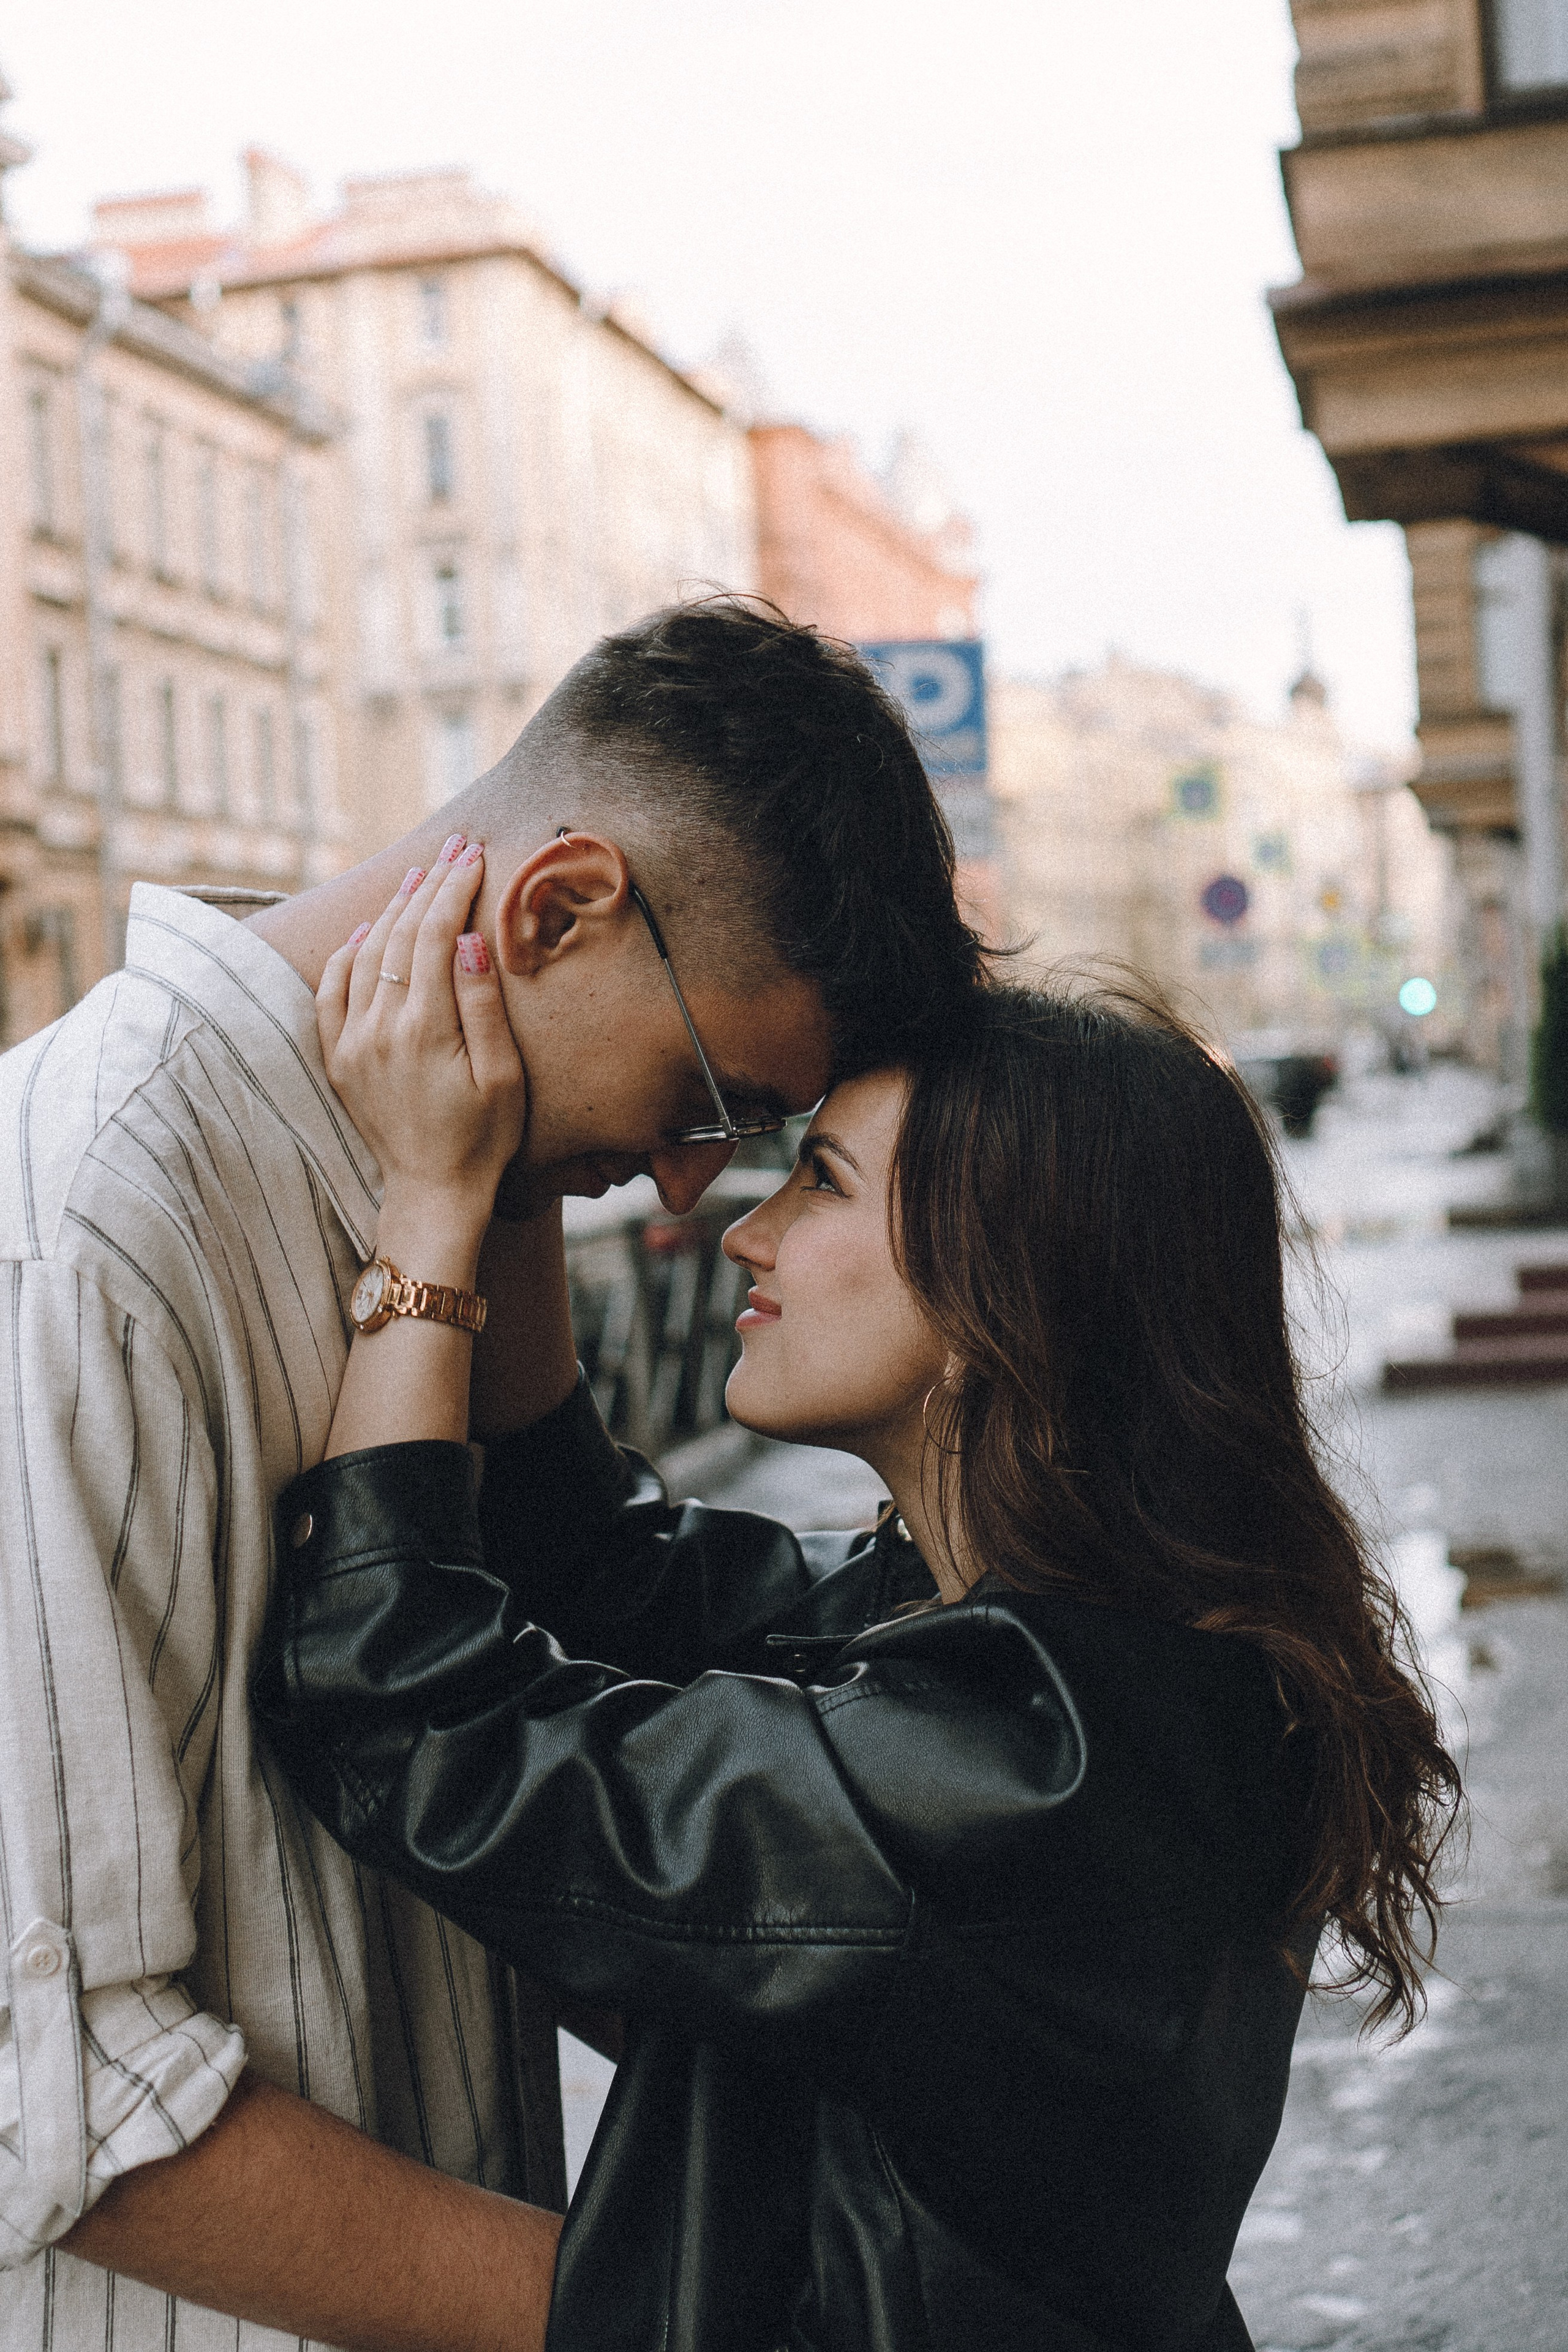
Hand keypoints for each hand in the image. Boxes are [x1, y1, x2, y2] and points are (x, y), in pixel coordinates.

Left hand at [318, 838, 525, 1234]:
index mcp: (424, 1028)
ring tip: (415, 878)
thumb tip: (465, 941)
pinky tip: (366, 933)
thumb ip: (482, 1005)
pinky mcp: (339, 1059)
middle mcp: (380, 1027)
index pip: (435, 935)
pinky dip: (347, 956)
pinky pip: (332, 992)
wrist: (432, 1191)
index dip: (453, 889)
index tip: (471, 855)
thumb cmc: (483, 1137)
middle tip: (450, 849)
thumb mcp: (502, 1075)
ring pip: (365, 956)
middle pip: (400, 936)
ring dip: (390, 911)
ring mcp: (353, 1043)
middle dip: (427, 886)